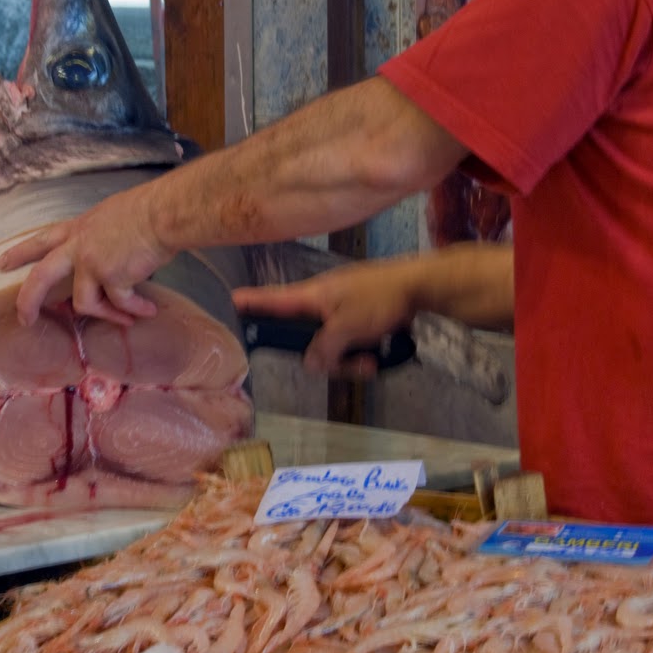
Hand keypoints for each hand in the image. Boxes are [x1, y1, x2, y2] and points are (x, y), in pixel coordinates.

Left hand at [0, 188, 170, 326]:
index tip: (2, 264)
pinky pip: (120, 304)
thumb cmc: (147, 209)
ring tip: (126, 318)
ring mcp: (92, 264)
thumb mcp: (110, 215)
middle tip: (24, 319)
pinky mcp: (112, 279)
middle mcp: (79, 247)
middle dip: (29, 300)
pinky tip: (148, 311)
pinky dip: (134, 311)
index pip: (42, 241)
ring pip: (84, 303)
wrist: (163, 214)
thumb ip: (99, 235)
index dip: (21, 253)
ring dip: (107, 314)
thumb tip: (108, 254)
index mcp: (78, 229)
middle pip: (42, 276)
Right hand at [232, 257, 419, 378]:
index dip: (251, 303)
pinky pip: (351, 344)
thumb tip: (310, 363)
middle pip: (307, 339)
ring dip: (351, 361)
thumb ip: (324, 348)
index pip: (272, 299)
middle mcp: (323, 302)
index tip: (231, 302)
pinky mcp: (361, 318)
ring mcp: (343, 310)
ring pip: (332, 347)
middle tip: (350, 365)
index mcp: (312, 295)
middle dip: (328, 359)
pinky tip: (380, 357)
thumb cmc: (379, 298)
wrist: (421, 287)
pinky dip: (363, 353)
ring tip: (372, 363)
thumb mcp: (347, 326)